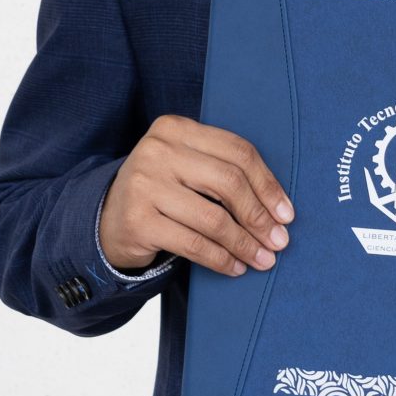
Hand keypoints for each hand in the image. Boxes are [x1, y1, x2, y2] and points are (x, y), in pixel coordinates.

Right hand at [99, 115, 293, 276]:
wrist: (108, 218)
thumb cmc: (163, 192)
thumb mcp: (188, 167)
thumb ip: (224, 171)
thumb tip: (279, 208)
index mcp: (176, 128)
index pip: (237, 152)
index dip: (268, 184)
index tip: (286, 214)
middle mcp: (157, 150)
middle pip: (228, 182)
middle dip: (259, 216)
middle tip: (279, 241)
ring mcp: (144, 184)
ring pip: (213, 218)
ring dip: (244, 244)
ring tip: (262, 259)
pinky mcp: (138, 220)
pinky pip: (194, 244)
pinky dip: (221, 259)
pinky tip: (234, 267)